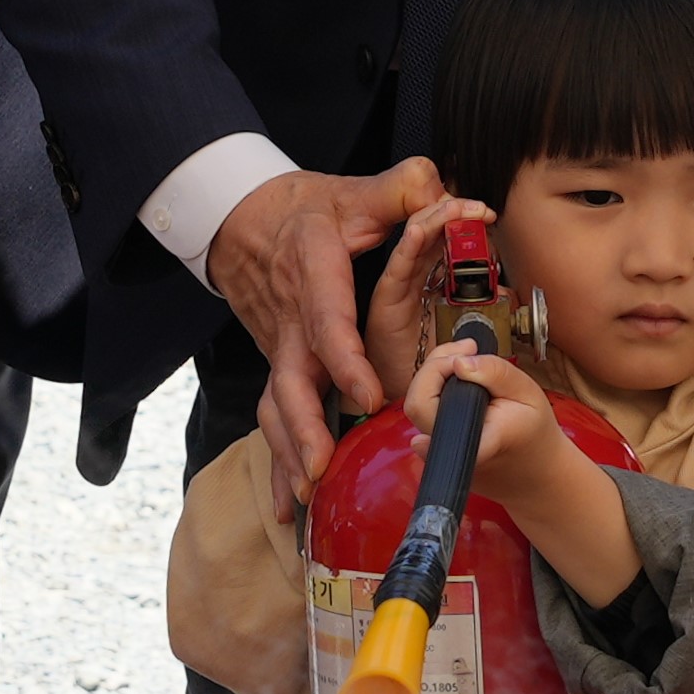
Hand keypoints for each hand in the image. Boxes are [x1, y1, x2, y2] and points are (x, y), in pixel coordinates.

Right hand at [215, 156, 443, 503]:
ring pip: (275, 404)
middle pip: (291, 379)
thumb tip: (448, 195)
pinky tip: (289, 505)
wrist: (245, 218)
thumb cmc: (309, 208)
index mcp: (313, 273)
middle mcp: (290, 317)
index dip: (344, 361)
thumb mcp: (357, 190)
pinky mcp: (277, 363)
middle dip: (307, 426)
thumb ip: (405, 188)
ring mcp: (278, 344)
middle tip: (324, 464)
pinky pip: (272, 417)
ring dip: (288, 450)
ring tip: (307, 490)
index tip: (367, 396)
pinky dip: (278, 462)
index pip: (328, 321)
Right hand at [354, 187, 496, 398]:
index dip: (463, 222)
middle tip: (477, 207)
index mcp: (431, 279)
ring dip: (435, 221)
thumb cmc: (438, 365)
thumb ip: (483, 308)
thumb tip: (507, 289)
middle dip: (452, 214)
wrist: (418, 401)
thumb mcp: (470, 329)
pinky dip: (409, 247)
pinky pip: (397, 269)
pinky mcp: (385, 302)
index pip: (446, 239)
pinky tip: (422, 230)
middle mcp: (413, 278)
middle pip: (430, 234)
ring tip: (455, 207)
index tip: (487, 213)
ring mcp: (398, 287)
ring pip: (415, 242)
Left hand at [412, 334, 634, 600]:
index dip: (435, 369)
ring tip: (467, 363)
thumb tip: (459, 365)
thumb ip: (496, 375)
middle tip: (462, 351)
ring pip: (420, 410)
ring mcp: (444, 458)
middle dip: (430, 368)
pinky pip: (428, 419)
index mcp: (479, 440)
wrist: (538, 480)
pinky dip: (439, 395)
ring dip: (435, 379)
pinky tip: (463, 383)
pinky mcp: (440, 457)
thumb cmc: (535, 437)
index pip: (428, 403)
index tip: (464, 354)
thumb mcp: (529, 398)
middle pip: (417, 402)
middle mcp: (453, 451)